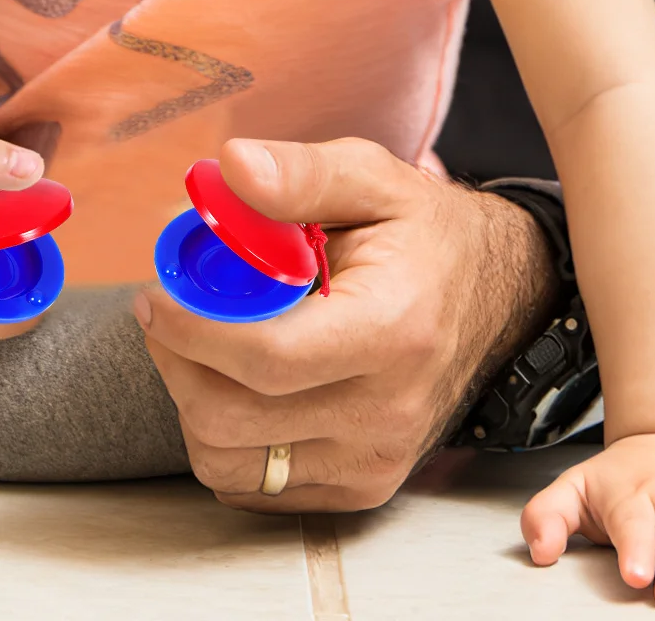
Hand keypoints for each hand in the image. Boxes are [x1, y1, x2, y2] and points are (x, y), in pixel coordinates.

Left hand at [132, 136, 555, 510]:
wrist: (499, 297)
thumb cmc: (422, 233)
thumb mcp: (371, 178)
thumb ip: (301, 172)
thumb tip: (230, 167)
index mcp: (391, 330)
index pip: (266, 360)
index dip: (192, 332)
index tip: (155, 298)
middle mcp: (387, 410)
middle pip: (232, 420)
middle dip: (176, 363)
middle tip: (166, 314)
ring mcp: (376, 459)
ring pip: (231, 462)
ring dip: (191, 404)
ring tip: (199, 346)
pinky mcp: (363, 487)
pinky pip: (256, 485)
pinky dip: (225, 440)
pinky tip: (235, 384)